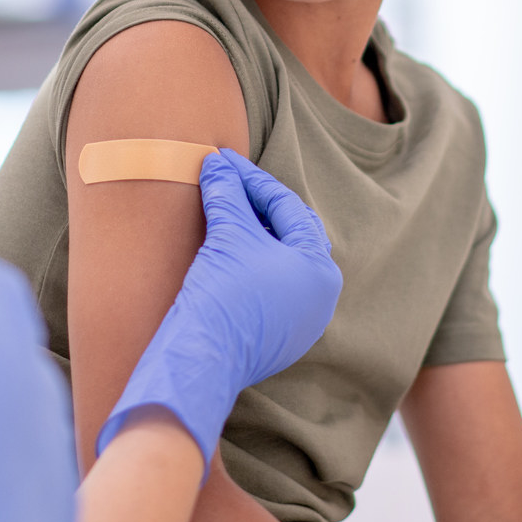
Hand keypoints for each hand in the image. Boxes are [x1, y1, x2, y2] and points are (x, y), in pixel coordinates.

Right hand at [98, 150, 341, 459]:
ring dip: (253, 234)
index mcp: (320, 267)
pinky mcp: (277, 340)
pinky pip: (268, 290)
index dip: (251, 180)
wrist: (202, 359)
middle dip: (257, 206)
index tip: (223, 162)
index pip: (287, 207)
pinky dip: (249, 265)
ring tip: (224, 211)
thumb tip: (217, 163)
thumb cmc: (224, 295)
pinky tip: (225, 253)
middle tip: (227, 181)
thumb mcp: (228, 235)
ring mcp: (301, 322)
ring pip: (279, 262)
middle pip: (289, 233)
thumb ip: (228, 194)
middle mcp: (320, 296)